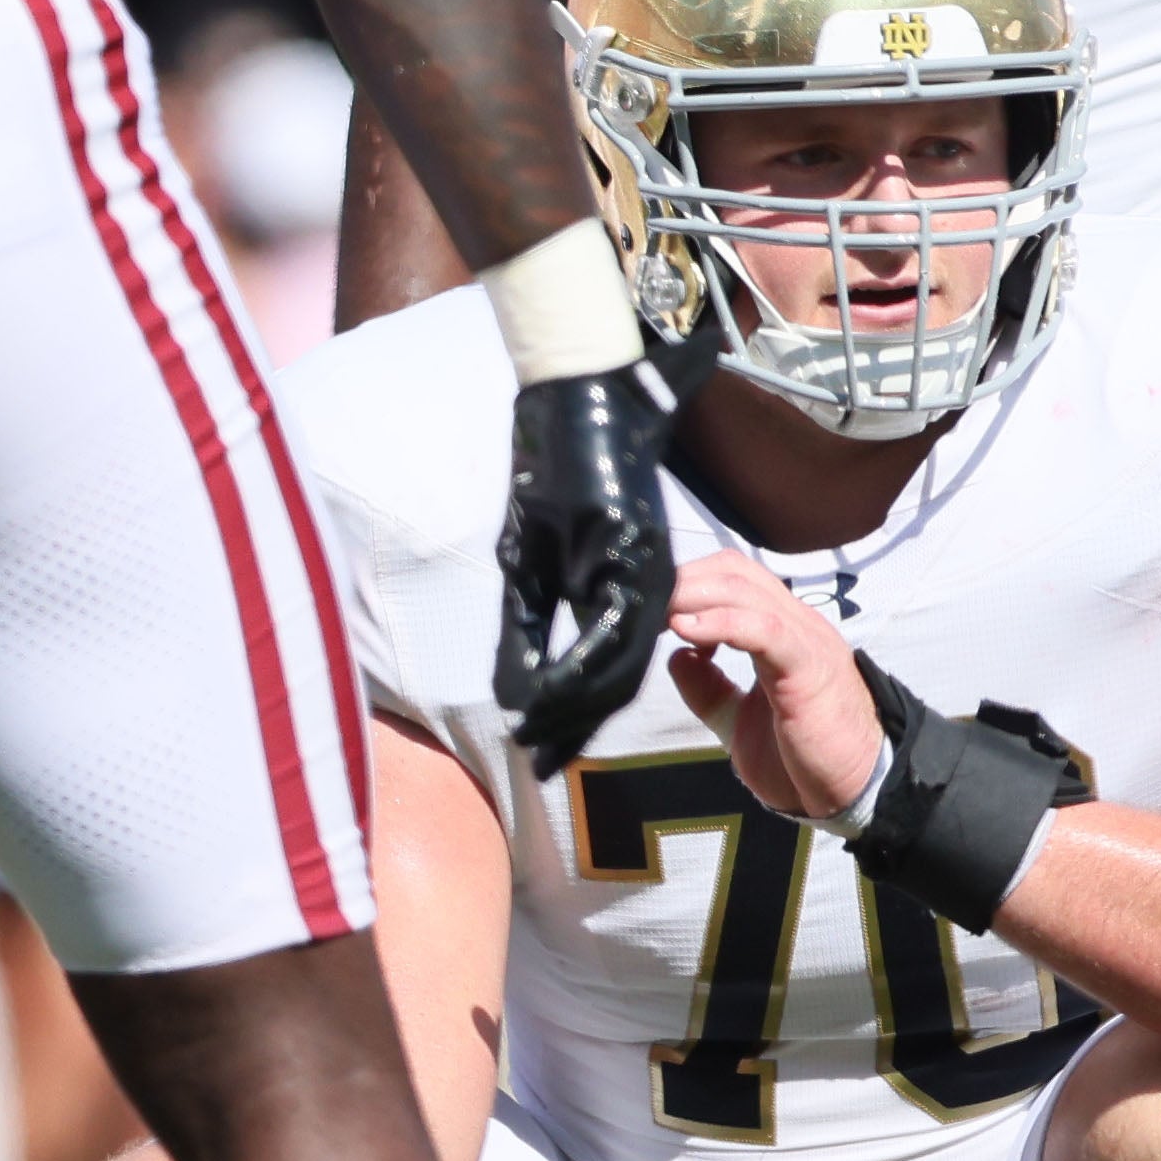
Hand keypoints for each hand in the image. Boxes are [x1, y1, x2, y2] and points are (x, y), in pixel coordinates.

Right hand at [494, 364, 681, 767]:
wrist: (591, 391)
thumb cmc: (563, 461)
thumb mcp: (538, 547)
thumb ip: (535, 611)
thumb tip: (519, 673)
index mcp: (628, 586)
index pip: (608, 669)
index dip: (575, 715)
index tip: (543, 751)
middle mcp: (641, 585)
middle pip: (614, 678)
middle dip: (573, 727)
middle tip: (543, 768)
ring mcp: (639, 568)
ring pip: (616, 660)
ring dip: (572, 709)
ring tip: (538, 746)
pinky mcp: (630, 547)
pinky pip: (607, 620)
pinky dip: (575, 663)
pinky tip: (545, 694)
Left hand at [663, 547, 884, 824]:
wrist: (857, 790)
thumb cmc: (807, 759)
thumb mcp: (740, 721)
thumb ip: (710, 690)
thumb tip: (676, 657)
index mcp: (782, 633)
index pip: (733, 578)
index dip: (688, 583)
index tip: (649, 607)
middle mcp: (796, 625)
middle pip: (734, 572)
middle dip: (682, 580)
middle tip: (641, 603)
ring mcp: (805, 641)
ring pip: (745, 591)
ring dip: (692, 595)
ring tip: (656, 610)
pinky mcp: (809, 666)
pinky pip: (765, 629)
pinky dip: (722, 622)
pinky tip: (687, 629)